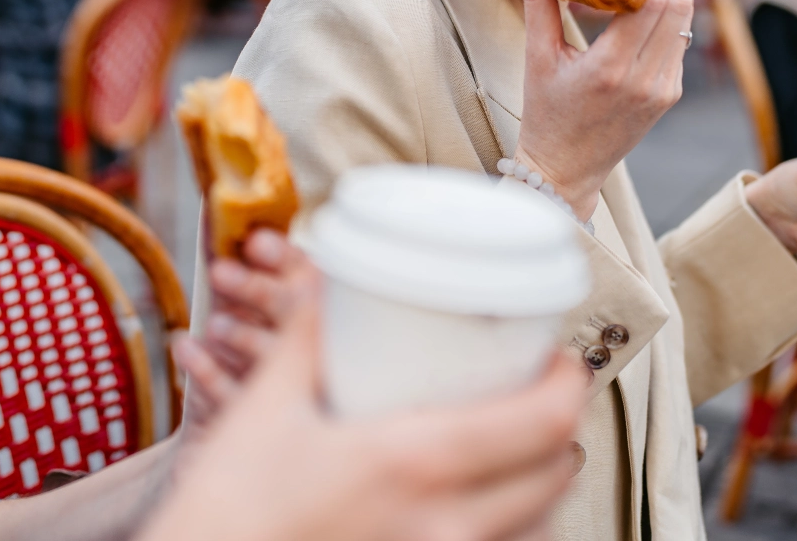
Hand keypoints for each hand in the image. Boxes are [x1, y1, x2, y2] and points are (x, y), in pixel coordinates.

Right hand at [138, 275, 590, 540]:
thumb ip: (303, 336)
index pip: (540, 423)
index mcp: (414, 464)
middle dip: (560, 433)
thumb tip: (323, 280)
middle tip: (540, 398)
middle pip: (552, 477)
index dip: (569, 386)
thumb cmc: (228, 511)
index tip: (561, 360)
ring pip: (533, 530)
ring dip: (539, 488)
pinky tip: (481, 515)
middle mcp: (442, 526)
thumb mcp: (266, 408)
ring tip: (519, 455)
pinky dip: (506, 533)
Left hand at [173, 230, 305, 436]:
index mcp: (325, 325)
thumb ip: (241, 277)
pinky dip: (209, 371)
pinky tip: (185, 346)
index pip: (317, 286)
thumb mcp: (246, 319)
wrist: (240, 448)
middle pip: (301, 322)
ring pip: (278, 366)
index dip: (287, 260)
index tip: (256, 240)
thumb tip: (216, 221)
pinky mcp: (257, 431)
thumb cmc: (249, 368)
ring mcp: (294, 400)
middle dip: (260, 292)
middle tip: (220, 272)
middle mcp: (318, 361)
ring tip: (216, 324)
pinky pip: (237, 401)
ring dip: (244, 336)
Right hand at [516, 0, 692, 222]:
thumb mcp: (536, 55)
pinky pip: (679, 38)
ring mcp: (665, 88)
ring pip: (686, 19)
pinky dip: (668, 8)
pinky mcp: (671, 92)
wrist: (566, 170)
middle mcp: (647, 79)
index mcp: (611, 70)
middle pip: (677, 2)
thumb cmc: (545, 114)